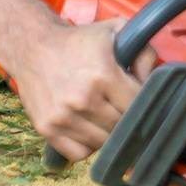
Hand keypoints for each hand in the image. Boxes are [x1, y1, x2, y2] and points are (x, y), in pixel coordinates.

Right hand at [9, 21, 143, 161]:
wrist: (31, 46)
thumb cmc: (77, 40)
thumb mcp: (114, 32)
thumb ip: (142, 50)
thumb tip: (154, 77)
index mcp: (103, 75)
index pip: (138, 105)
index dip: (142, 102)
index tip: (136, 96)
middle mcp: (83, 99)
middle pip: (122, 127)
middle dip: (126, 117)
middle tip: (119, 105)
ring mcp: (63, 117)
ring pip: (103, 143)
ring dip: (107, 133)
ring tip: (102, 115)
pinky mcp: (47, 129)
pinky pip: (79, 153)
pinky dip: (86, 145)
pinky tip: (86, 127)